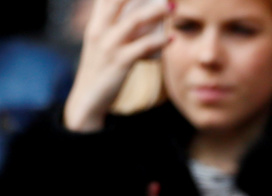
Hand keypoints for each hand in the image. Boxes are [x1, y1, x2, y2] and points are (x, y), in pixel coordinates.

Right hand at [64, 0, 171, 131]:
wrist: (88, 98)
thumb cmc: (101, 69)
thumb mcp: (102, 44)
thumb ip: (115, 28)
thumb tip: (138, 17)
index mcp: (95, 23)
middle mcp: (99, 30)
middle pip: (118, 0)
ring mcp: (108, 46)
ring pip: (133, 21)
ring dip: (155, 12)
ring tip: (172, 7)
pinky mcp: (119, 63)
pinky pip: (142, 48)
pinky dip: (159, 42)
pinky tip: (172, 39)